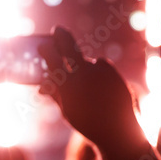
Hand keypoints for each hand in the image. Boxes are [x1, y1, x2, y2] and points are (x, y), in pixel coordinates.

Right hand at [37, 26, 139, 152]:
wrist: (117, 130)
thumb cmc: (87, 123)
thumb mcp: (67, 111)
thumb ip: (56, 94)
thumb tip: (43, 85)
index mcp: (67, 86)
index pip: (54, 63)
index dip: (48, 52)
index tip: (43, 45)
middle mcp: (83, 75)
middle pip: (71, 50)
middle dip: (63, 38)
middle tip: (58, 29)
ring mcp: (100, 72)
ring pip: (86, 61)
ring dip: (82, 65)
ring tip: (85, 84)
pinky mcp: (113, 72)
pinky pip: (101, 66)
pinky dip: (98, 71)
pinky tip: (99, 84)